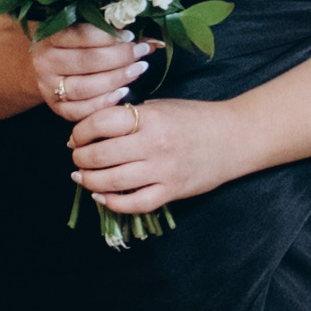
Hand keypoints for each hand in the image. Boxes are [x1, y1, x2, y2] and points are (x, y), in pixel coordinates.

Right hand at [32, 31, 148, 123]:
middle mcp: (45, 62)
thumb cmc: (73, 45)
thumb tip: (154, 40)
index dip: (110, 36)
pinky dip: (103, 103)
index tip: (131, 36)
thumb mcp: (85, 32)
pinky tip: (122, 93)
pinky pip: (80, 111)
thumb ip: (114, 33)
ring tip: (137, 70)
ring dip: (116, 80)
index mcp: (49, 36)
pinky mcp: (55, 108)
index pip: (81, 34)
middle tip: (141, 53)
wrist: (48, 67)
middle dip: (119, 57)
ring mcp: (48, 87)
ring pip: (85, 88)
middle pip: (87, 61)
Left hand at [65, 86, 243, 226]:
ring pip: (113, 182)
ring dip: (90, 181)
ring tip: (81, 177)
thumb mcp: (163, 107)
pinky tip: (102, 197)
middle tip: (76, 157)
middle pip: (101, 155)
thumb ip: (132, 117)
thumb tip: (96, 128)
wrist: (234, 138)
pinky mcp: (172, 192)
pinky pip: (136, 203)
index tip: (76, 136)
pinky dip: (113, 203)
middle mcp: (154, 145)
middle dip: (81, 158)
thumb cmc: (197, 118)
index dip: (81, 131)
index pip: (102, 123)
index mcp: (151, 118)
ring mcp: (163, 171)